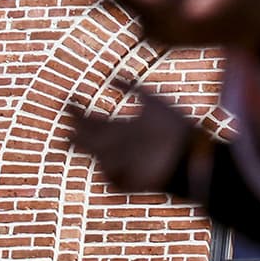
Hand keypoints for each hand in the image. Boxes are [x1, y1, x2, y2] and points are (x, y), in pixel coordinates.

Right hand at [65, 87, 200, 194]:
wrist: (194, 153)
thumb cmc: (177, 126)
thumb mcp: (153, 100)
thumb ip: (132, 88)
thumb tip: (109, 78)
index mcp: (125, 129)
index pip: (94, 121)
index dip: (78, 112)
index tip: (67, 100)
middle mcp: (121, 147)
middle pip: (90, 139)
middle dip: (76, 130)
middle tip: (65, 119)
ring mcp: (125, 164)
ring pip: (97, 157)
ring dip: (90, 148)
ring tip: (85, 137)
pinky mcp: (132, 182)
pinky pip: (111, 180)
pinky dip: (108, 172)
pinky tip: (107, 159)